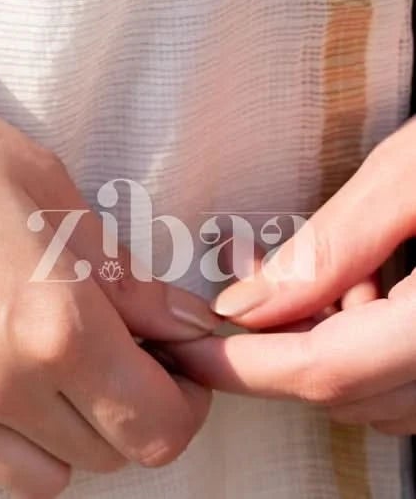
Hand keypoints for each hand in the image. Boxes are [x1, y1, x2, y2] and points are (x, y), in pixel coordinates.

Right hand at [0, 0, 214, 494]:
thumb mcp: (44, 183)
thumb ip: (118, 272)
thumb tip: (180, 321)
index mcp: (54, 326)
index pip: (157, 426)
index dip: (181, 400)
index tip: (174, 364)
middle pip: (103, 457)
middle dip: (126, 410)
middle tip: (116, 349)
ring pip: (33, 479)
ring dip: (59, 437)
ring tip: (49, 366)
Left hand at [162, 119, 415, 433]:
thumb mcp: (415, 170)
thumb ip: (334, 242)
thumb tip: (247, 303)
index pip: (326, 372)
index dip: (242, 364)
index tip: (179, 342)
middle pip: (354, 394)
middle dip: (283, 348)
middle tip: (241, 280)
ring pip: (386, 399)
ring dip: (333, 347)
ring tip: (334, 268)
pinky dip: (377, 347)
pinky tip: (375, 285)